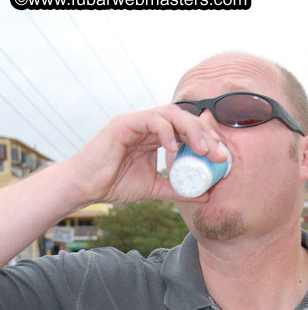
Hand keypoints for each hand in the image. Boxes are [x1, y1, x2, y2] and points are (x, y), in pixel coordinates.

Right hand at [64, 104, 226, 205]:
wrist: (85, 187)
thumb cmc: (114, 184)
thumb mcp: (154, 188)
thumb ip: (178, 189)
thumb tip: (206, 196)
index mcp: (155, 136)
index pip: (187, 130)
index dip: (207, 140)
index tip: (221, 158)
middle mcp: (148, 125)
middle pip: (184, 118)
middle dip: (205, 134)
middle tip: (218, 154)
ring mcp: (136, 121)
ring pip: (171, 113)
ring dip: (191, 130)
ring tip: (202, 150)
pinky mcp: (123, 124)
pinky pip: (151, 119)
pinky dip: (166, 131)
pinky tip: (174, 149)